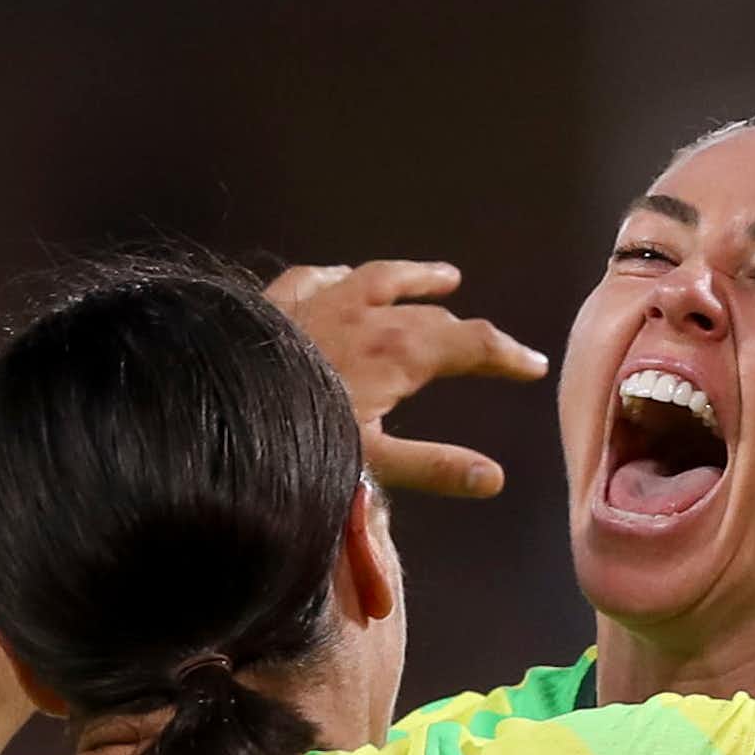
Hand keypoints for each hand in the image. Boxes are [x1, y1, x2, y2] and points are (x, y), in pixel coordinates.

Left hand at [266, 259, 547, 498]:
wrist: (220, 402)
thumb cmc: (301, 437)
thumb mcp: (374, 463)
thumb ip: (435, 467)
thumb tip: (494, 478)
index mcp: (400, 351)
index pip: (470, 345)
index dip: (506, 355)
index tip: (533, 366)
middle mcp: (367, 314)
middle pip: (431, 315)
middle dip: (468, 329)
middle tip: (492, 342)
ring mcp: (321, 302)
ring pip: (379, 279)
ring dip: (417, 278)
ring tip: (445, 276)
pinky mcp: (279, 303)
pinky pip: (317, 278)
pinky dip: (340, 277)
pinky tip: (342, 275)